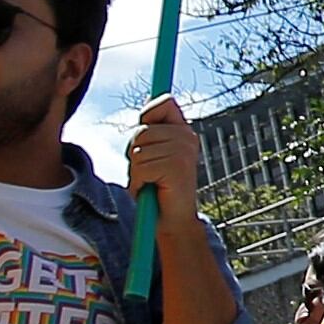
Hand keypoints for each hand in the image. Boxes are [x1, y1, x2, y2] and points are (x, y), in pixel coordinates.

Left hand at [123, 96, 201, 229]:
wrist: (174, 222)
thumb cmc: (158, 189)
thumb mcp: (154, 154)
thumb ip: (152, 132)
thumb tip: (149, 103)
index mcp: (184, 131)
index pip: (164, 102)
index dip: (147, 116)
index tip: (146, 136)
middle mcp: (187, 137)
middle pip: (141, 131)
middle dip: (135, 155)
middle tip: (148, 173)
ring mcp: (184, 151)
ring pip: (138, 151)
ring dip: (135, 172)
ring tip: (150, 183)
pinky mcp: (176, 167)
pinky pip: (140, 168)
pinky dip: (137, 183)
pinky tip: (151, 191)